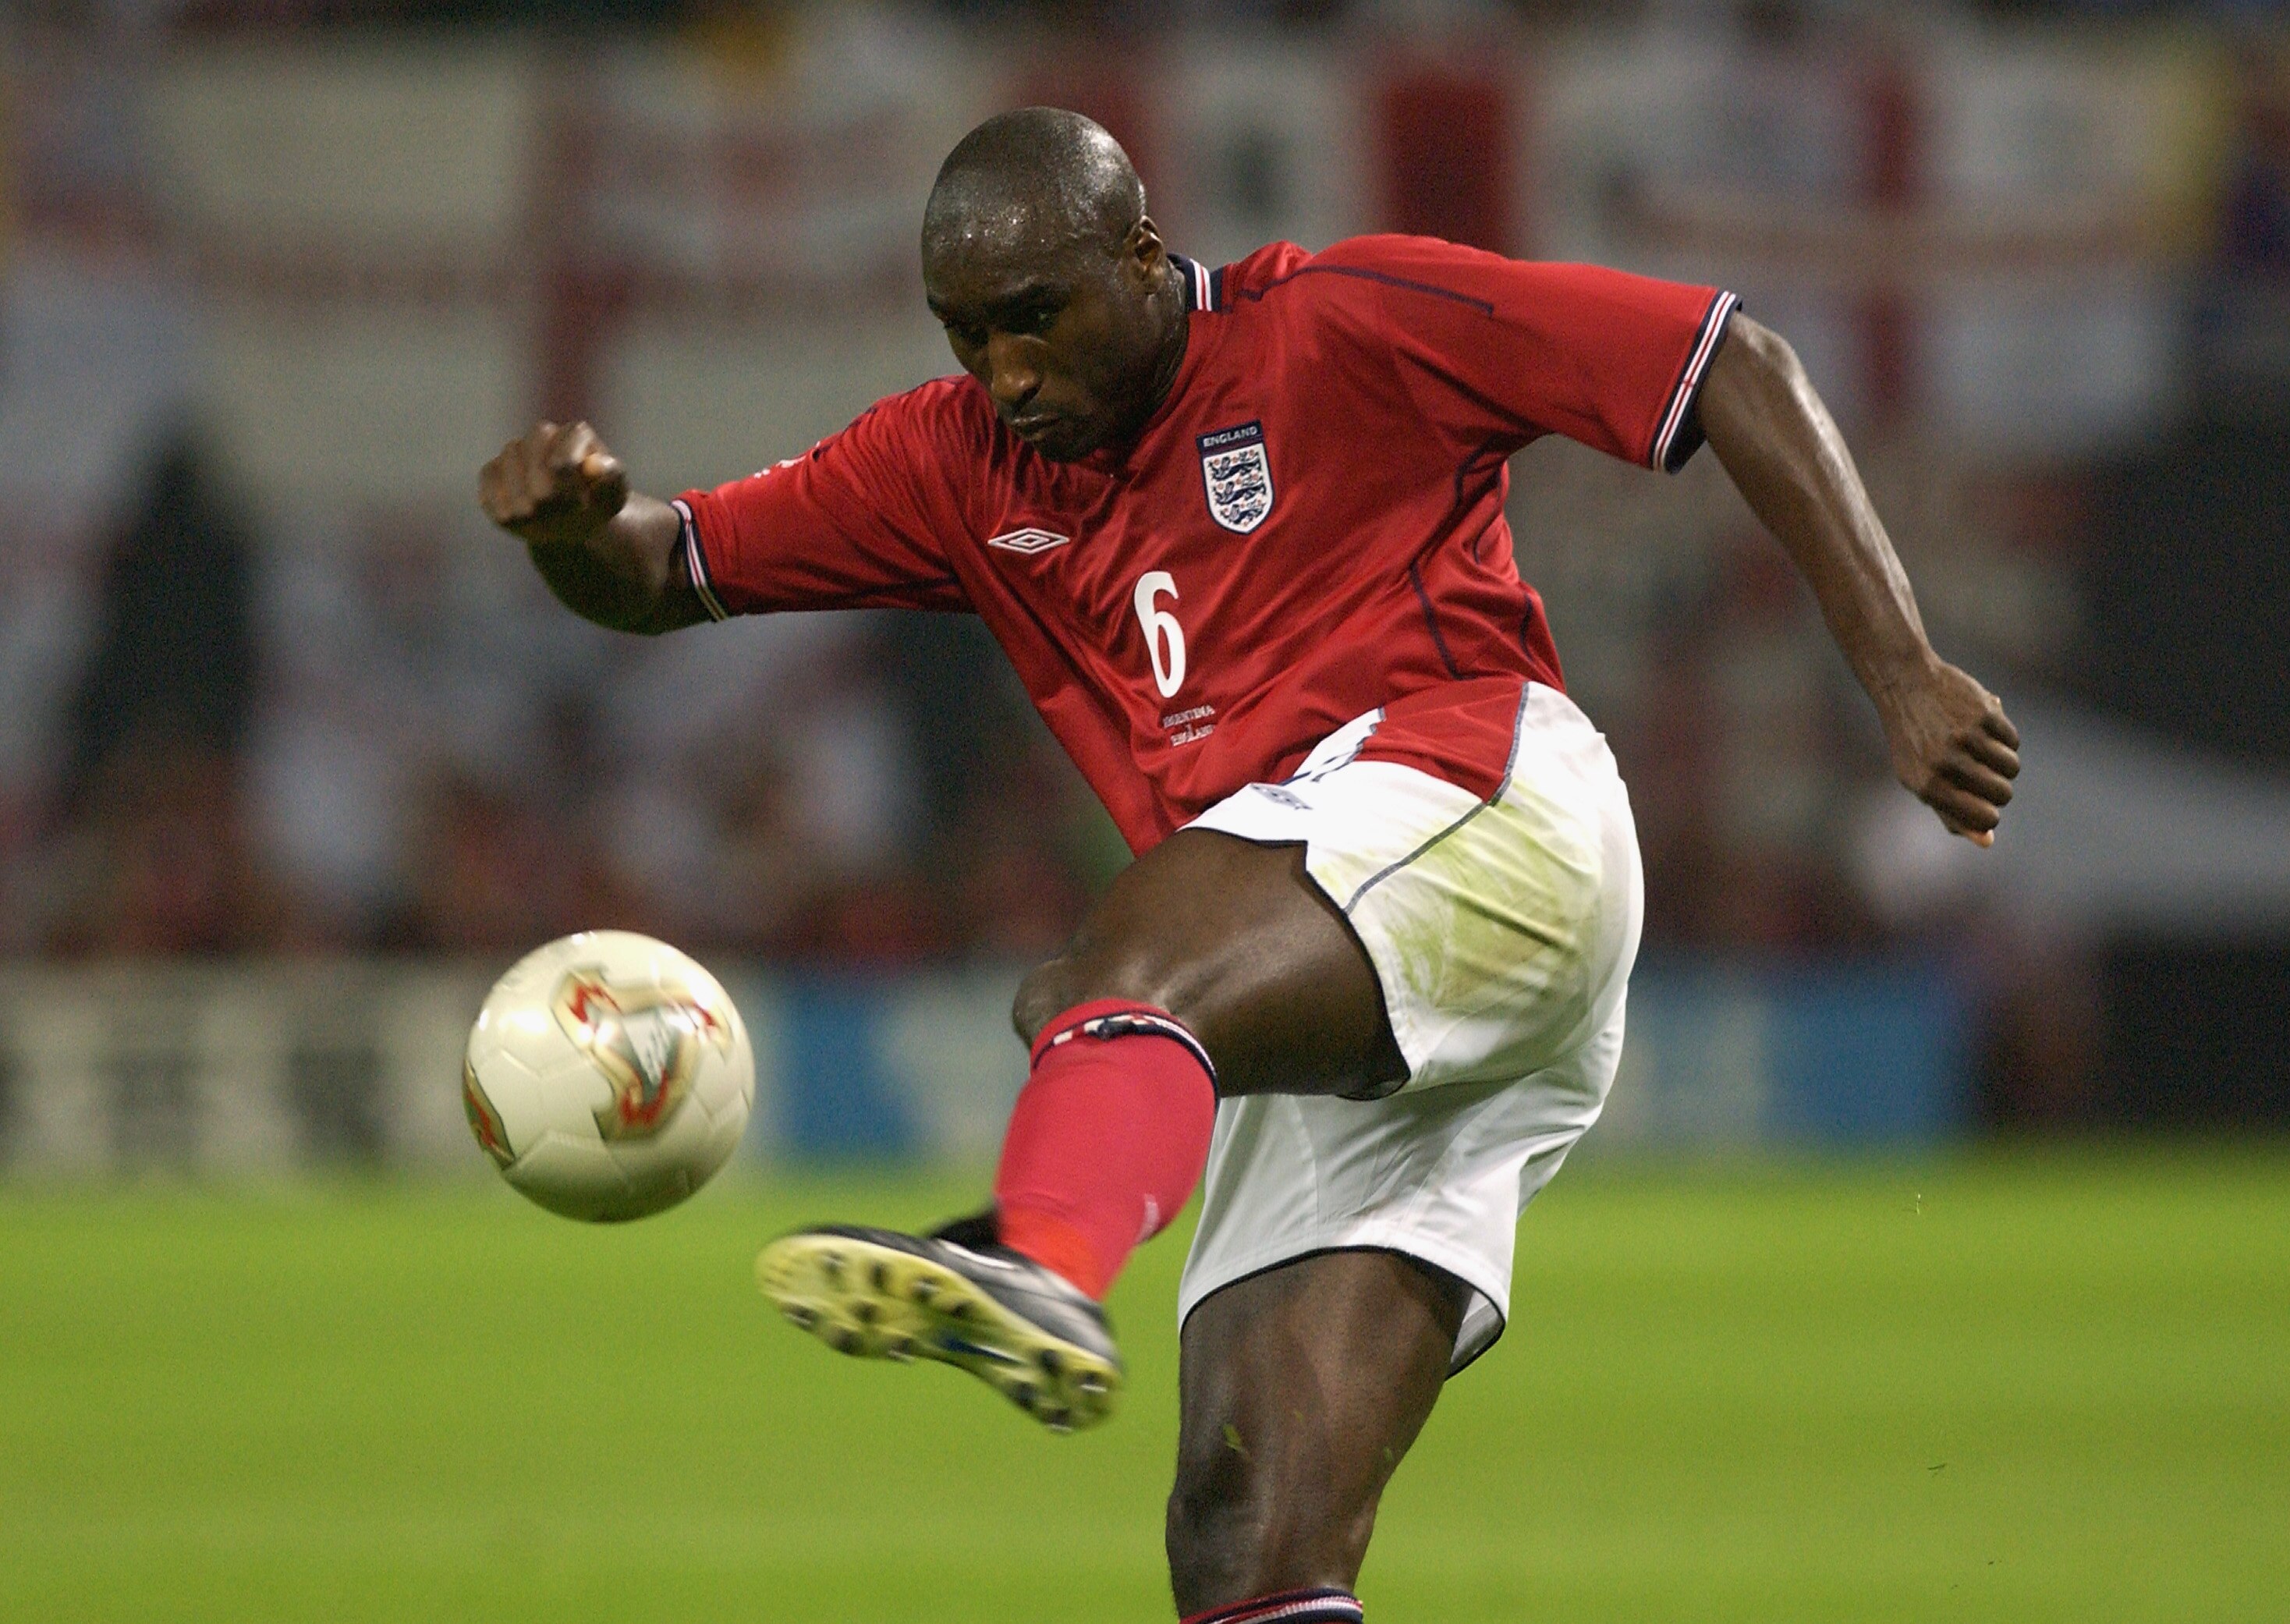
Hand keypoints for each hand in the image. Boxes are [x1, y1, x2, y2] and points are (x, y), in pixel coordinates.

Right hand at [478, 420, 630, 548]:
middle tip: (558, 517)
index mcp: (576, 434)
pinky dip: (499, 505)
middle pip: (532, 463)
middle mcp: (542, 435)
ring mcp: (515, 451)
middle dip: (545, 497)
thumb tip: (595, 464)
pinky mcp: (492, 470)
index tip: (580, 508)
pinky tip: (517, 520)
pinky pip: (487, 484)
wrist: (576, 515)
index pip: (563, 461)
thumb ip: (612, 478)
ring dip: (522, 503)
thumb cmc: (598, 502)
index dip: (568, 491)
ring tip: (541, 520)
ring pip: (507, 472)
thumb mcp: (614, 496)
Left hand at [1880, 659, 2019, 846]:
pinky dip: (2005, 739)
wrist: (1904, 684)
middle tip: (1982, 774)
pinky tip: (1984, 729)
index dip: (1990, 815)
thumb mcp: (1919, 780)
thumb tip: (1988, 841)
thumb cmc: (1913, 741)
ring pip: (2012, 768)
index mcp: (1927, 785)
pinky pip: (2013, 741)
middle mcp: (1946, 762)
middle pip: (2003, 794)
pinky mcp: (1984, 713)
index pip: (1984, 819)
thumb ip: (1951, 815)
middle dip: (2000, 789)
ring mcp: (1966, 736)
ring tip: (1983, 751)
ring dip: (2005, 763)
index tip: (1983, 803)